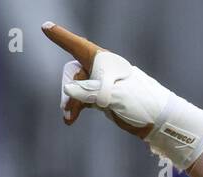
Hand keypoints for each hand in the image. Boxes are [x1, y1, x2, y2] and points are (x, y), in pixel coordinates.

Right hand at [42, 22, 155, 136]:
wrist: (157, 122)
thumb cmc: (140, 102)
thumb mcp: (113, 95)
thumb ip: (89, 91)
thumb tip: (68, 92)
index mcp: (103, 61)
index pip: (77, 45)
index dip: (61, 37)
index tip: (46, 27)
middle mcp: (101, 69)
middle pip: (73, 73)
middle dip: (69, 89)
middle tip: (69, 108)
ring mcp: (101, 84)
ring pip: (76, 89)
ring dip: (71, 102)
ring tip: (69, 117)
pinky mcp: (102, 98)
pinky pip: (82, 99)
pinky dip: (76, 108)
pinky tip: (70, 119)